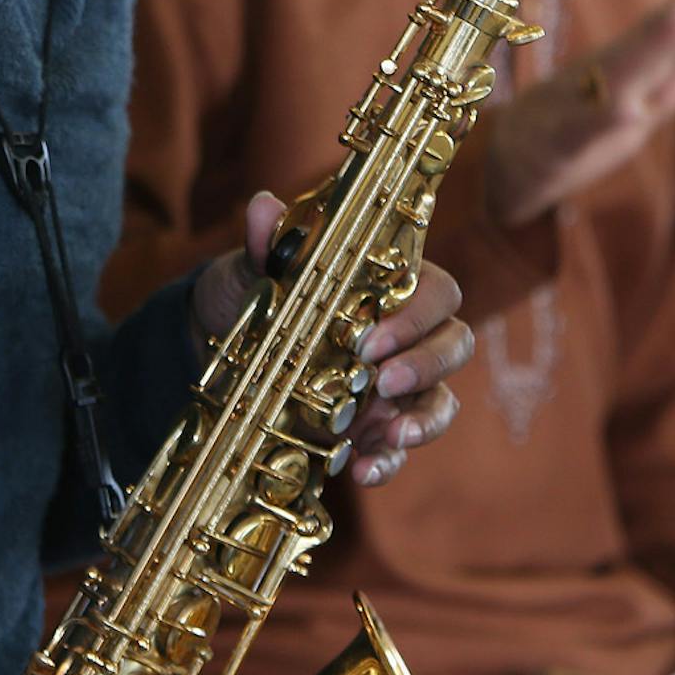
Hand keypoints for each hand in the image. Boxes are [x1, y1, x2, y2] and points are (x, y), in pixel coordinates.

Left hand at [192, 193, 472, 488]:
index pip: (435, 291)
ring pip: (441, 400)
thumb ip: (267, 244)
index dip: (417, 314)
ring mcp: (395, 385)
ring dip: (424, 419)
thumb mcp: (253, 268)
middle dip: (426, 363)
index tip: (373, 335)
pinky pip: (399, 448)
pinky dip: (388, 461)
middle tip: (381, 379)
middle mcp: (405, 335)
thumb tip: (262, 205)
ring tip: (390, 434)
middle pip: (454, 344)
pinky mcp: (374, 428)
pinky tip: (361, 469)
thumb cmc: (254, 290)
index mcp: (389, 286)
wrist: (219, 340)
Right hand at [484, 0, 674, 230]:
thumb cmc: (566, 133)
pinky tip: (629, 111)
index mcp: (623, 73)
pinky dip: (603, 121)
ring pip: (618, 75)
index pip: (671, 31)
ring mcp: (575, 108)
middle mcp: (602, 80)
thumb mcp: (631, 112)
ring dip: (651, 46)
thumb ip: (673, 82)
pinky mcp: (554, 145)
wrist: (499, 173)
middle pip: (653, 40)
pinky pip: (581, 131)